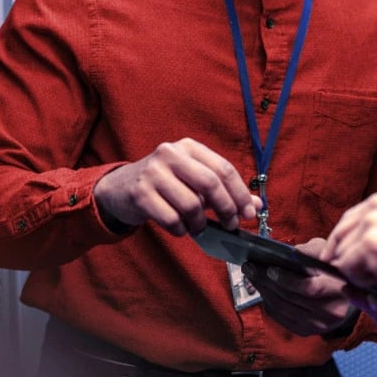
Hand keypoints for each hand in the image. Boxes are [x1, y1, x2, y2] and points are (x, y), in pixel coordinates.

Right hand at [93, 138, 260, 235]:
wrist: (119, 188)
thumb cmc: (165, 184)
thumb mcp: (194, 180)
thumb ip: (225, 190)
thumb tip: (256, 205)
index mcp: (189, 147)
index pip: (223, 168)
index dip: (240, 193)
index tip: (249, 213)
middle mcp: (170, 154)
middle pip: (210, 183)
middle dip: (226, 208)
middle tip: (230, 225)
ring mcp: (153, 172)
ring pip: (191, 204)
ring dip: (200, 223)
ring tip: (199, 227)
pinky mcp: (140, 193)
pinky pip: (171, 219)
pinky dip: (181, 229)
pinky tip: (180, 228)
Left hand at [241, 238, 356, 336]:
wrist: (346, 298)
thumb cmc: (335, 271)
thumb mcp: (328, 255)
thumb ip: (311, 252)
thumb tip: (289, 253)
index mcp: (338, 291)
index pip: (310, 289)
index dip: (288, 280)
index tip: (270, 268)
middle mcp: (328, 313)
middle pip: (291, 299)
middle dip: (267, 281)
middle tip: (251, 267)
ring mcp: (317, 325)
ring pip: (283, 309)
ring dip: (263, 291)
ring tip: (252, 275)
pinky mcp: (307, 331)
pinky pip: (281, 318)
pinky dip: (269, 303)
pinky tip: (262, 289)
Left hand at [323, 187, 376, 295]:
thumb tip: (350, 246)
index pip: (351, 217)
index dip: (345, 240)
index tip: (339, 257)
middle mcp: (376, 203)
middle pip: (341, 233)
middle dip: (343, 255)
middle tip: (351, 274)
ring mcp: (371, 223)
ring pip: (343, 253)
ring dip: (355, 270)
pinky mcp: (369, 245)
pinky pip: (347, 269)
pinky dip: (360, 281)